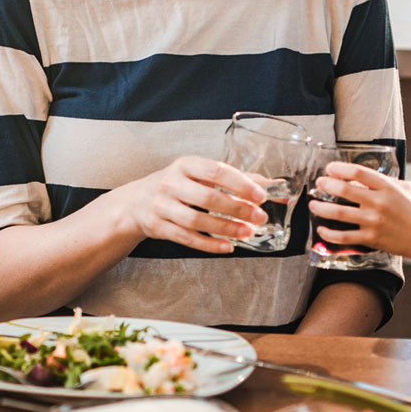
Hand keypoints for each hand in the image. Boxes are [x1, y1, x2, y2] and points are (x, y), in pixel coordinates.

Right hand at [110, 157, 267, 253]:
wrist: (135, 202)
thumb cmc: (177, 185)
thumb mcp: (199, 175)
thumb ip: (235, 180)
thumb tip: (275, 186)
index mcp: (185, 165)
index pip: (215, 170)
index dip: (240, 183)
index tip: (260, 195)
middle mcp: (170, 183)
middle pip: (207, 197)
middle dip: (237, 209)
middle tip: (259, 218)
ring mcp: (161, 206)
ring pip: (196, 221)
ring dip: (225, 229)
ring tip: (247, 233)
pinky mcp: (157, 227)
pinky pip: (186, 238)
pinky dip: (209, 245)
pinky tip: (227, 246)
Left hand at [309, 161, 410, 258]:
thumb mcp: (405, 187)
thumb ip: (385, 180)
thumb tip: (364, 176)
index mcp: (387, 187)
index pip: (359, 173)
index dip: (340, 168)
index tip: (329, 168)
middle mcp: (379, 203)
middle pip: (345, 190)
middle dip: (326, 184)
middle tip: (318, 183)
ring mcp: (374, 222)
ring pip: (340, 213)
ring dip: (322, 207)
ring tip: (313, 204)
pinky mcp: (371, 238)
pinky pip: (345, 236)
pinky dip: (329, 233)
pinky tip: (321, 229)